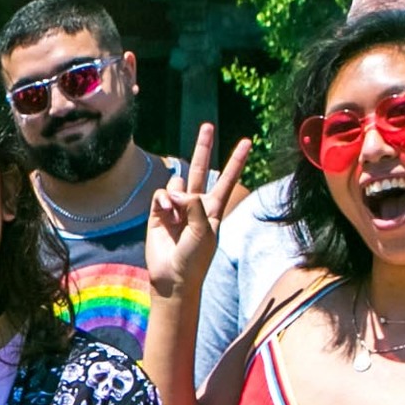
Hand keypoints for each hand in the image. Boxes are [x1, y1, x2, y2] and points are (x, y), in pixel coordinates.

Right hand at [146, 122, 251, 298]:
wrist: (172, 278)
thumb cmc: (194, 260)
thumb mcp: (204, 232)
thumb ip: (194, 206)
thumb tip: (176, 190)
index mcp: (213, 209)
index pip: (227, 179)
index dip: (236, 161)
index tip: (247, 141)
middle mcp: (195, 204)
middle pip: (200, 168)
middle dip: (203, 147)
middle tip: (207, 126)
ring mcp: (176, 207)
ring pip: (176, 182)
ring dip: (176, 192)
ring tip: (176, 214)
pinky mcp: (157, 213)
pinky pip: (161, 195)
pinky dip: (163, 200)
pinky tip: (165, 213)